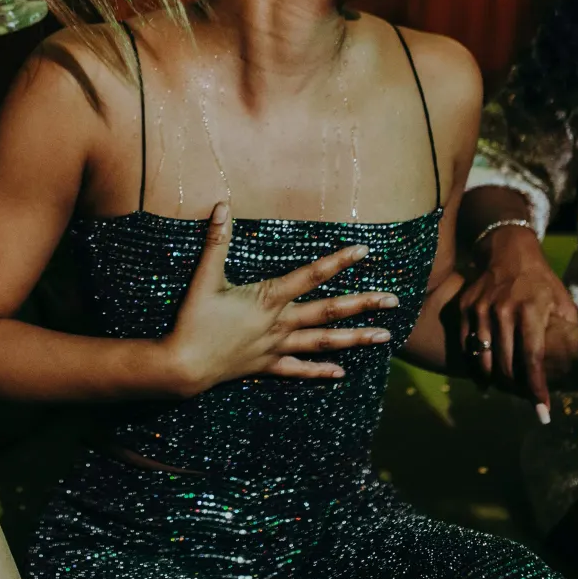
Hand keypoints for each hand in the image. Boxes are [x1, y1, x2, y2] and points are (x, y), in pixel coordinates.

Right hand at [161, 204, 399, 395]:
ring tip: (385, 337)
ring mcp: (276, 347)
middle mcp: (279, 323)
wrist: (183, 365)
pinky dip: (320, 371)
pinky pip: (299, 370)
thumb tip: (222, 205)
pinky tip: (342, 373)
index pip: (311, 275)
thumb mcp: (204, 278)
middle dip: (363, 304)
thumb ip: (216, 242)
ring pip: (323, 342)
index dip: (338, 261)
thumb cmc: (193, 321)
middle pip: (329, 311)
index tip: (365, 250)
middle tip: (394, 300)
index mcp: (268, 299)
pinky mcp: (266, 366)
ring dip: (355, 339)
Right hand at [456, 226, 577, 408]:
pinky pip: (465, 342)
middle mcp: (503, 309)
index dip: (536, 386)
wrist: (508, 251)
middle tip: (524, 404)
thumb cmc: (541, 281)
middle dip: (514, 388)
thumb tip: (575, 361)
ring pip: (481, 354)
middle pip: (505, 361)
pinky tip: (481, 378)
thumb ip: (565, 331)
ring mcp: (481, 307)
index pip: (532, 357)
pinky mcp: (466, 306)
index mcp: (531, 310)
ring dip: (490, 379)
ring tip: (501, 393)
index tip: (542, 409)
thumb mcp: (561, 301)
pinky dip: (472, 363)